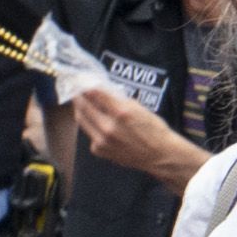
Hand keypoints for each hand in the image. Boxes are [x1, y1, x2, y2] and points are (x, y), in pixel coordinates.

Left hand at [69, 85, 209, 192]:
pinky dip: (91, 126)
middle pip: (83, 106)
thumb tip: (100, 90)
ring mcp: (102, 140)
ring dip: (80, 109)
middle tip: (76, 90)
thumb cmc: (154, 130)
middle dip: (78, 96)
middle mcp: (109, 127)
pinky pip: (89, 133)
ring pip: (82, 120)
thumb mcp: (140, 108)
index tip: (81, 80)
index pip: (94, 94)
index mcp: (121, 113)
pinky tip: (97, 122)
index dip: (85, 85)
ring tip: (81, 102)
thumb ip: (118, 100)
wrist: (160, 155)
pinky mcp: (98, 149)